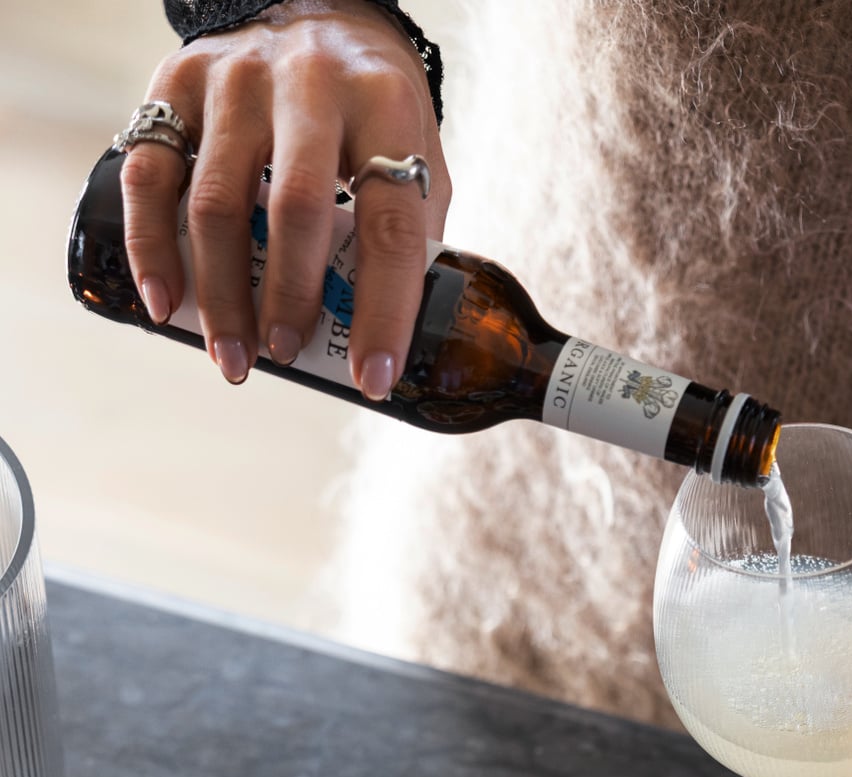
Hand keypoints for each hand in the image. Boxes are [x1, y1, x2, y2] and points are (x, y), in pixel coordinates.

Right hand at [121, 0, 449, 398]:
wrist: (312, 10)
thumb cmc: (367, 107)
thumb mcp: (414, 152)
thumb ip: (410, 230)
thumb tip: (394, 335)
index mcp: (383, 105)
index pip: (390, 221)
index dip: (384, 310)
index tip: (374, 378)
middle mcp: (309, 82)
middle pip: (295, 209)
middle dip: (290, 300)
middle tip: (285, 357)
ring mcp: (236, 79)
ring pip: (218, 202)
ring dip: (222, 295)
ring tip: (235, 355)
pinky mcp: (178, 82)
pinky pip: (151, 173)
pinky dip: (151, 246)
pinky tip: (166, 302)